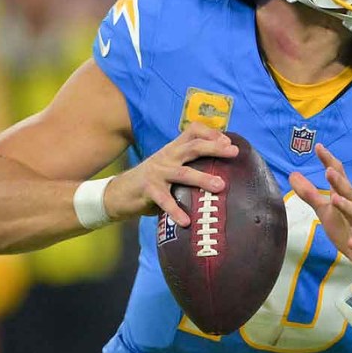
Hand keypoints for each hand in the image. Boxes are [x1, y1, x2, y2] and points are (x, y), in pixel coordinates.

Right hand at [103, 122, 238, 225]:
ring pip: (183, 173)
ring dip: (202, 179)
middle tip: (233, 152)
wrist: (118, 193)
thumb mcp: (169, 168)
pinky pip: (164, 200)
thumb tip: (223, 178)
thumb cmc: (152, 182)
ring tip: (220, 186)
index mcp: (173, 149)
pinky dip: (176, 210)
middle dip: (214, 148)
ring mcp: (157, 172)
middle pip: (193, 147)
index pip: (192, 131)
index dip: (211, 132)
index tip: (228, 140)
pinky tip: (187, 221)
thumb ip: (188, 168)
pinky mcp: (147, 190)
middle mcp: (166, 156)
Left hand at [289, 144, 351, 272]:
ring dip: (346, 205)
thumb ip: (310, 193)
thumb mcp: (325, 209)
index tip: (319, 147)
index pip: (338, 176)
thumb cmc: (347, 224)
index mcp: (345, 196)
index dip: (329, 162)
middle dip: (339, 181)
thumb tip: (292, 174)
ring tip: (335, 199)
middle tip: (329, 170)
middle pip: (347, 191)